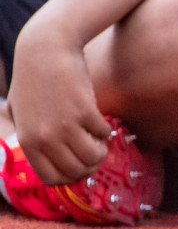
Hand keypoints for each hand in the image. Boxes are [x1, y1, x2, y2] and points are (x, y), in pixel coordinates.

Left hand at [7, 12, 109, 184]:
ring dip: (101, 151)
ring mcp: (65, 126)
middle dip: (90, 166)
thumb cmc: (32, 78)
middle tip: (95, 152)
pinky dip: (106, 131)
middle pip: (76, 171)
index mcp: (28, 141)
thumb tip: (44, 153)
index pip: (53, 178)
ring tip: (100, 139)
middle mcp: (45, 138)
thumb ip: (29, 134)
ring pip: (92, 157)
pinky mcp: (84, 111)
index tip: (78, 166)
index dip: (71, 177)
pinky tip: (102, 122)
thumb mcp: (19, 111)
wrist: (45, 50)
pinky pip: (103, 133)